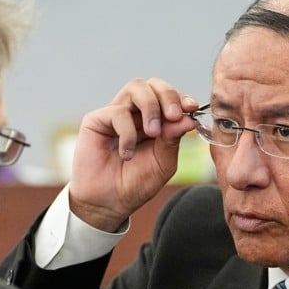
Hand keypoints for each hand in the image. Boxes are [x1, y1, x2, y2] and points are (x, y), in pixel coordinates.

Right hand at [68, 78, 197, 231]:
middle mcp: (136, 113)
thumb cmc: (135, 183)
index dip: (182, 98)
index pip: (170, 98)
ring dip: (150, 107)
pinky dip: (127, 133)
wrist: (108, 203)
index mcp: (155, 121)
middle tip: (174, 115)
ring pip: (136, 88)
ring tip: (153, 133)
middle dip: (168, 96)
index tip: (192, 107)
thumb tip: (188, 119)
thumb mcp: (163, 163)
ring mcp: (117, 114)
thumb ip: (173, 140)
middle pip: (154, 85)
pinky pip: (117, 112)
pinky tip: (127, 154)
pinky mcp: (97, 119)